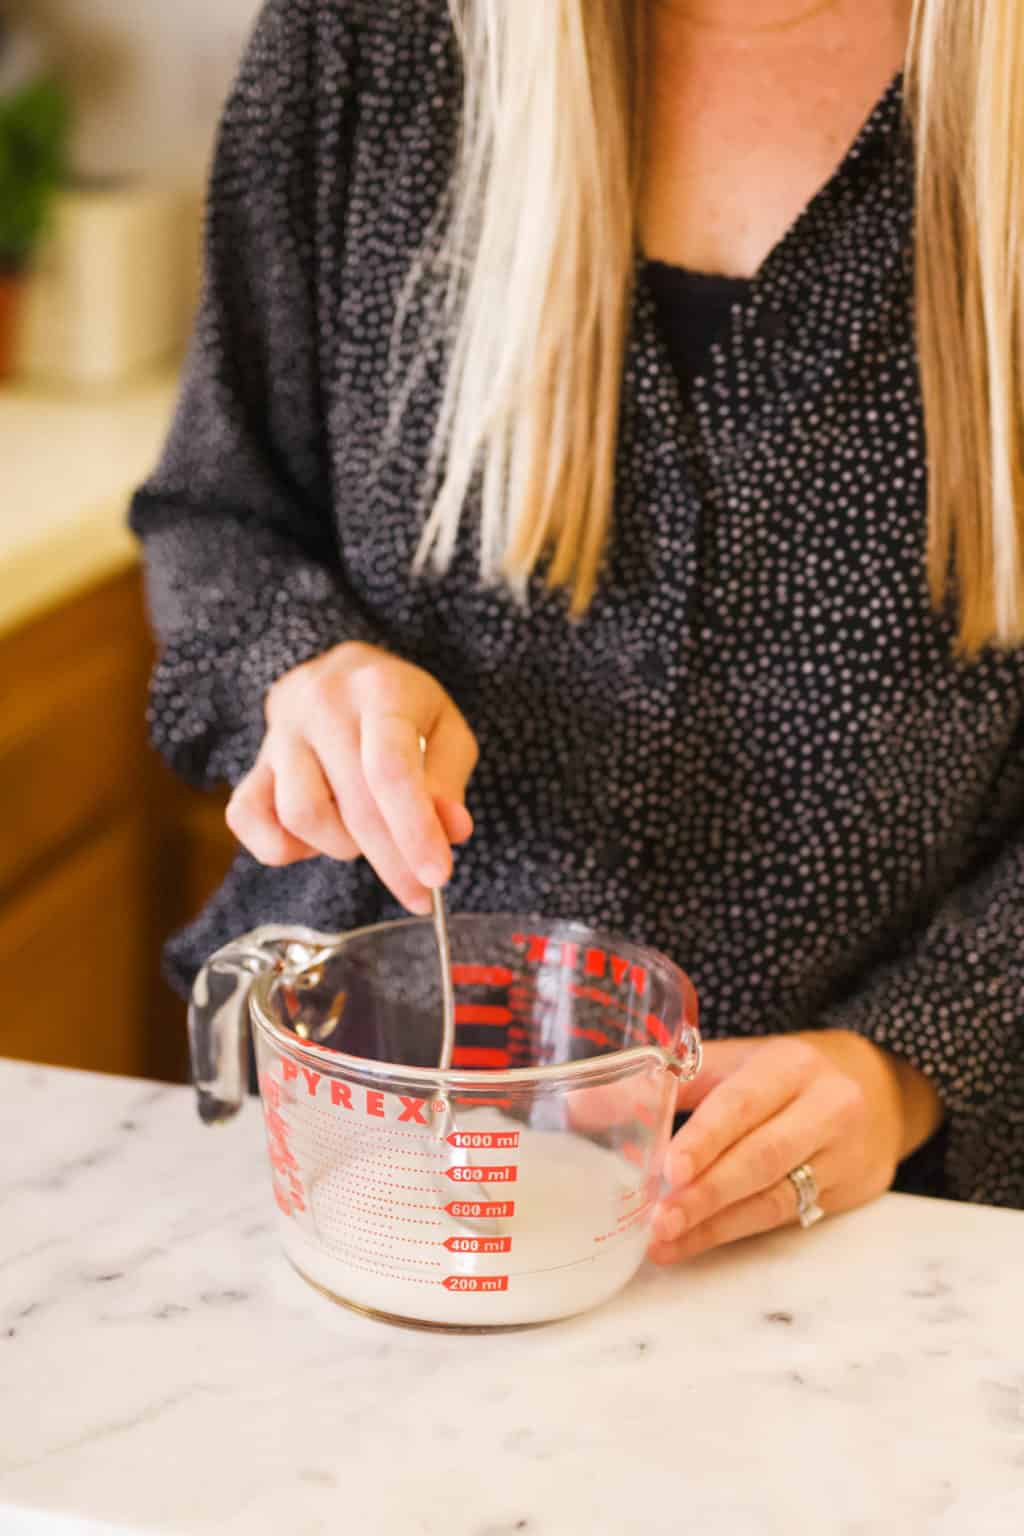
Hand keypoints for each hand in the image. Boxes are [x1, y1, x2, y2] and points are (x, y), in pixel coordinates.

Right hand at [226, 642, 478, 912]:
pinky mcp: (251, 765)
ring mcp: (280, 734)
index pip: (391, 769)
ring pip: (302, 817)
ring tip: (365, 833)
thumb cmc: (401, 709)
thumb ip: (448, 781)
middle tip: (418, 891)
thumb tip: (452, 831)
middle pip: (353, 805)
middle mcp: (322, 705)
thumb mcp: (444, 730)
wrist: (337, 675)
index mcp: (379, 689)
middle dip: (391, 861)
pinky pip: (248, 820)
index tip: (437, 877)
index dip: (415, 830)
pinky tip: (318, 837)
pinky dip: (283, 847)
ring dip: (341, 845)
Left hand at [649, 1030, 943, 1263]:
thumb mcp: (742, 1060)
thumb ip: (673, 1082)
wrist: (881, 1086)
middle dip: (706, 1194)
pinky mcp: (846, 1192)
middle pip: (762, 1158)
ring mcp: (842, 1155)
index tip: (667, 1170)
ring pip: (774, 1196)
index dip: (706, 1139)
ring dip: (714, 1224)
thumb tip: (586, 1109)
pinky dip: (734, 1231)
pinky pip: (785, 1216)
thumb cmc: (790, 1072)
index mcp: (792, 1064)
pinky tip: (695, 1241)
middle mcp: (827, 1108)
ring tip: (664, 1240)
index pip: (745, 1104)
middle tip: (657, 1221)